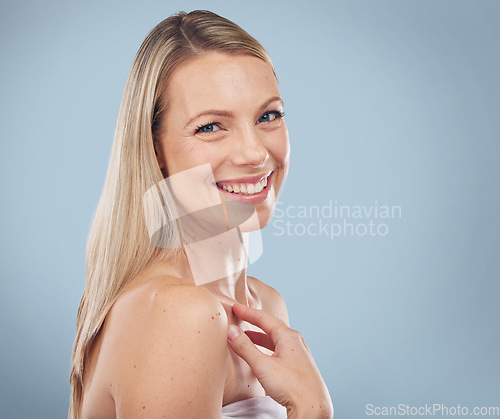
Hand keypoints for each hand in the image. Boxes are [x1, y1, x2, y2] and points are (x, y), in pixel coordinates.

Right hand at [227, 302, 332, 418]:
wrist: (313, 408)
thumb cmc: (292, 386)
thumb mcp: (263, 366)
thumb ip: (245, 348)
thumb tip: (231, 331)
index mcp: (288, 336)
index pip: (264, 318)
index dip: (248, 312)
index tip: (235, 307)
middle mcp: (295, 341)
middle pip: (271, 327)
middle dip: (253, 322)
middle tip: (240, 317)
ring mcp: (298, 353)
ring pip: (275, 339)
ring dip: (259, 337)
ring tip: (245, 337)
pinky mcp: (298, 365)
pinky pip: (279, 350)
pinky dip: (266, 348)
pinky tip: (260, 355)